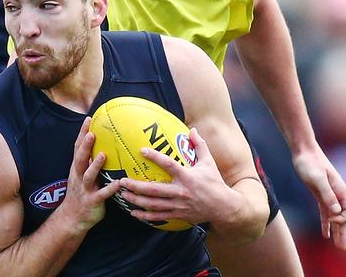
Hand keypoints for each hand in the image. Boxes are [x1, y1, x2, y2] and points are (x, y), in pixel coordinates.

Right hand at [56, 117, 119, 232]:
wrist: (72, 218)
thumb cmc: (82, 193)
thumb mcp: (82, 175)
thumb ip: (90, 161)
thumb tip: (104, 145)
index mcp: (77, 168)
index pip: (77, 148)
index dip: (82, 134)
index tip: (89, 119)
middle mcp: (79, 176)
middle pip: (80, 158)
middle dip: (85, 146)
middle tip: (92, 132)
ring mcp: (84, 189)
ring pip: (88, 175)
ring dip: (95, 165)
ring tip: (103, 155)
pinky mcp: (92, 202)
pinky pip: (101, 195)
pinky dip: (109, 189)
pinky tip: (119, 183)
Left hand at [119, 128, 234, 225]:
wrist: (223, 207)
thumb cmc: (215, 183)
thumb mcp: (209, 162)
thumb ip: (200, 145)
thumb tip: (193, 129)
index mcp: (187, 177)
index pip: (169, 165)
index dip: (155, 157)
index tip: (142, 150)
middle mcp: (181, 192)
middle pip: (154, 190)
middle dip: (136, 186)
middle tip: (122, 181)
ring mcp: (178, 205)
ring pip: (154, 204)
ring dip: (137, 200)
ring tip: (123, 195)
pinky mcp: (178, 215)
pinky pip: (159, 216)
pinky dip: (145, 216)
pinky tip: (134, 213)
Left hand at [293, 146, 345, 250]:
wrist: (302, 151)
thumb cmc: (310, 161)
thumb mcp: (317, 178)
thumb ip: (327, 193)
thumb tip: (336, 210)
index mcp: (340, 189)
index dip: (343, 218)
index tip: (332, 219)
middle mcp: (337, 193)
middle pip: (345, 217)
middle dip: (344, 233)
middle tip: (343, 249)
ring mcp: (329, 194)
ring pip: (336, 216)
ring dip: (337, 231)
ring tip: (338, 246)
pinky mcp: (319, 194)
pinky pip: (325, 212)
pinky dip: (326, 223)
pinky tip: (325, 234)